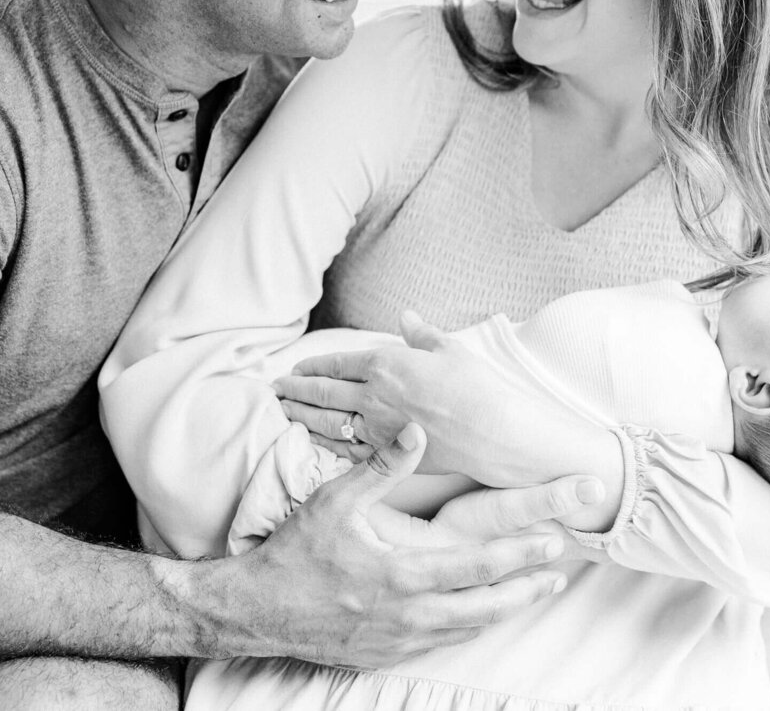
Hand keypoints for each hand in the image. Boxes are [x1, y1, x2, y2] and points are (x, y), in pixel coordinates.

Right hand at [209, 424, 570, 668]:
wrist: (259, 610)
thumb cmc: (297, 552)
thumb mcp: (336, 501)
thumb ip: (381, 466)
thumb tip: (416, 429)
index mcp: (403, 575)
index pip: (479, 566)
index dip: (521, 555)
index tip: (552, 542)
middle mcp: (409, 614)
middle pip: (486, 607)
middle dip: (527, 589)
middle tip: (560, 575)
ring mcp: (400, 639)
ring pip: (469, 629)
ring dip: (505, 610)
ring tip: (533, 593)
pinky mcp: (388, 653)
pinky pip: (443, 642)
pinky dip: (470, 627)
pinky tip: (480, 615)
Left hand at [276, 311, 592, 487]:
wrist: (495, 432)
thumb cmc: (476, 386)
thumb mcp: (449, 349)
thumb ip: (421, 333)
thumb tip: (406, 317)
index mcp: (385, 363)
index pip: (335, 364)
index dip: (310, 367)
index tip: (294, 369)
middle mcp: (374, 395)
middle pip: (322, 393)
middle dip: (294, 391)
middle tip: (274, 389)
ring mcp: (378, 427)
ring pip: (327, 423)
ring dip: (301, 416)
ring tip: (283, 412)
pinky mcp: (389, 454)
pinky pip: (348, 449)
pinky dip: (325, 443)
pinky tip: (314, 441)